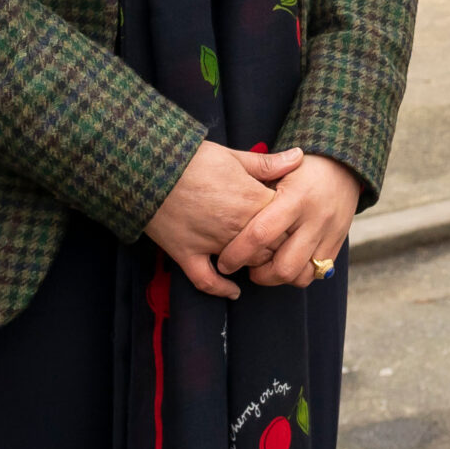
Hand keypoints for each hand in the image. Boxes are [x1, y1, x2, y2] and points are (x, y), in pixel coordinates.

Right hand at [146, 143, 301, 298]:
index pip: (287, 221)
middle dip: (277, 245)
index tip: (291, 219)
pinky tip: (234, 292)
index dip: (291, 221)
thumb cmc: (194, 159)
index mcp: (252, 200)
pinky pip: (206, 280)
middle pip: (271, 246)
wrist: (150, 170)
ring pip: (246, 263)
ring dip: (254, 263)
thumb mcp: (235, 156)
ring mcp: (211, 243)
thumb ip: (268, 163)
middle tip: (278, 241)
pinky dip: (222, 289)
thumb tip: (299, 156)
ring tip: (260, 260)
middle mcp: (236, 226)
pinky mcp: (187, 254)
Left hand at [217, 154, 363, 288]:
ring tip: (267, 268)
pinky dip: (298, 274)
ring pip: (302, 275)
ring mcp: (329, 234)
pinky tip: (286, 263)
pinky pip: (317, 273)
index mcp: (296, 198)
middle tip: (247, 268)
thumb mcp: (280, 169)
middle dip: (260, 276)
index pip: (261, 234)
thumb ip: (255, 187)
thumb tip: (227, 208)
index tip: (224, 262)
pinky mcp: (337, 243)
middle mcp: (315, 219)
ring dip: (280, 278)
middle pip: (284, 266)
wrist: (344, 166)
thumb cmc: (303, 168)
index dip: (237, 254)